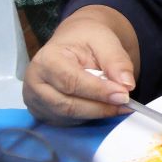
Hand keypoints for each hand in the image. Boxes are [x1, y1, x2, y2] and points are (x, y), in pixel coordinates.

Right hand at [22, 8, 137, 123]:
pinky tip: (104, 106)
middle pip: (67, 104)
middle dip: (100, 107)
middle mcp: (35, 82)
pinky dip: (89, 117)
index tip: (124, 95)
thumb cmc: (85, 39)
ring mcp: (36, 100)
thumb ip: (116, 61)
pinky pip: (68, 122)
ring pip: (69, 117)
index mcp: (46, 60)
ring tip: (119, 104)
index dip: (98, 91)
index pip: (71, 81)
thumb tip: (127, 85)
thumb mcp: (104, 40)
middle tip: (126, 103)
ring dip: (97, 113)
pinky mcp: (43, 112)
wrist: (72, 43)